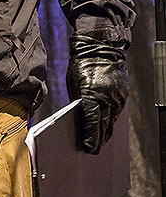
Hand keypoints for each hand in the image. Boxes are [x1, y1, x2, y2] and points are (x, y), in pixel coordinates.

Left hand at [66, 32, 128, 153]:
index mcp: (92, 94)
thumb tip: (79, 120)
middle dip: (98, 140)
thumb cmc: (81, 62)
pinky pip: (117, 112)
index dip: (90, 138)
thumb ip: (77, 102)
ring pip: (112, 121)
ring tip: (99, 142)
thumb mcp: (73, 83)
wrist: (99, 46)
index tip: (88, 148)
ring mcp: (118, 96)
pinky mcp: (123, 94)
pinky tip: (106, 126)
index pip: (93, 123)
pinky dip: (111, 120)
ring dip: (106, 132)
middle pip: (104, 126)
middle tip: (92, 150)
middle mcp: (108, 97)